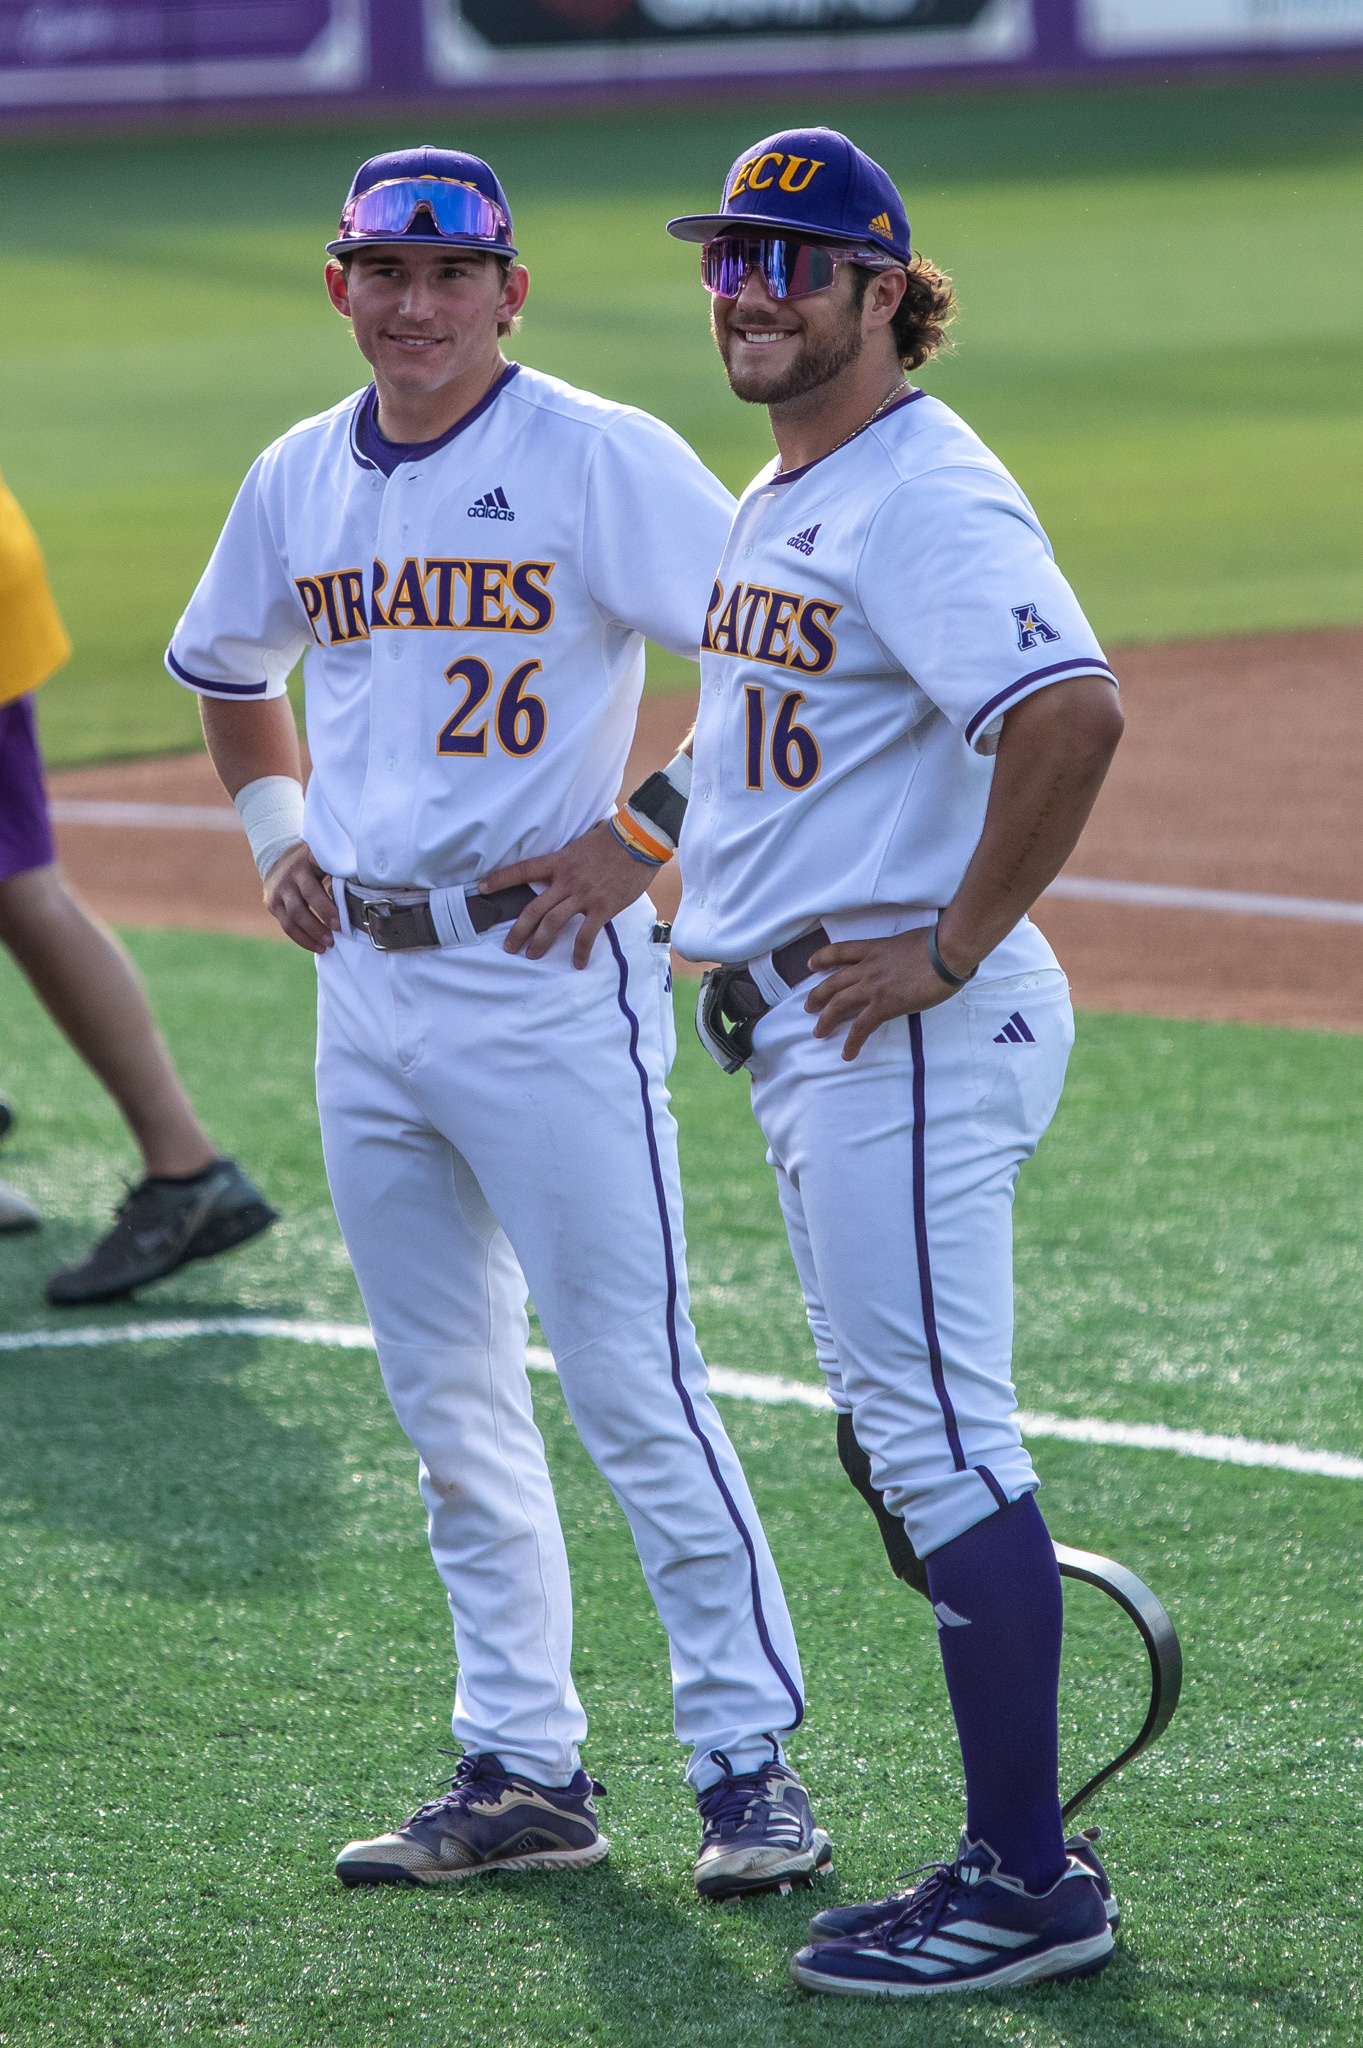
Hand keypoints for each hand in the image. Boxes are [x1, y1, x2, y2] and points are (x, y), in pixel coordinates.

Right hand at [263, 841, 338, 953]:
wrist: (278, 860)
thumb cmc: (312, 864)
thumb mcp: (323, 859)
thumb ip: (338, 872)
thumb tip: (360, 893)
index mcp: (306, 863)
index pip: (315, 883)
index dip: (326, 905)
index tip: (340, 921)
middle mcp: (290, 876)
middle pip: (304, 902)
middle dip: (321, 920)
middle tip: (337, 933)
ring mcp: (278, 891)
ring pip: (292, 917)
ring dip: (311, 934)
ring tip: (327, 946)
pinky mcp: (272, 905)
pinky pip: (286, 926)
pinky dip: (302, 939)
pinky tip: (316, 946)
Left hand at [479, 820, 658, 967]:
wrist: (639, 841)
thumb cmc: (613, 837)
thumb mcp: (583, 841)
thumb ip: (570, 854)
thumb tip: (567, 856)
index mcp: (559, 861)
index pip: (523, 870)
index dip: (500, 879)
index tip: (481, 888)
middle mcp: (566, 880)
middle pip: (534, 908)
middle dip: (518, 930)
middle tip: (509, 946)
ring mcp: (583, 895)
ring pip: (553, 923)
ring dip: (540, 942)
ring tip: (532, 955)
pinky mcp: (602, 908)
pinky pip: (586, 934)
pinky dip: (580, 951)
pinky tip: (578, 963)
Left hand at [805, 929, 961, 1060]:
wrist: (946, 952)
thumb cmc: (937, 943)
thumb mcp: (908, 942)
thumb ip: (899, 953)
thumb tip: (905, 962)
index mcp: (874, 949)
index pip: (840, 951)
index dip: (822, 958)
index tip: (811, 964)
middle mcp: (867, 967)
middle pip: (833, 982)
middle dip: (817, 996)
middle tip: (808, 1007)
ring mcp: (873, 987)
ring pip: (838, 1005)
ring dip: (826, 1020)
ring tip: (818, 1032)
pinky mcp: (884, 1005)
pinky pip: (861, 1027)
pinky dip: (852, 1042)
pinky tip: (847, 1053)